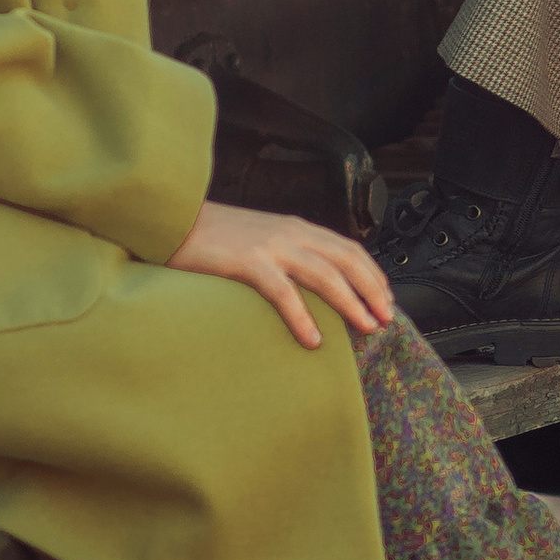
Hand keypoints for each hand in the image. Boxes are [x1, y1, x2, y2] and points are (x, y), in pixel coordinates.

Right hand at [166, 199, 392, 349]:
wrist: (172, 220)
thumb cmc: (214, 237)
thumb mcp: (262, 239)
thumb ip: (288, 254)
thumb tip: (314, 283)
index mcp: (297, 228)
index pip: (349, 249)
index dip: (373, 275)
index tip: (387, 300)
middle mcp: (291, 233)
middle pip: (347, 260)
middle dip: (372, 289)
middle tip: (386, 318)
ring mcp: (270, 246)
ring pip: (325, 275)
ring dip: (350, 302)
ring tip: (366, 327)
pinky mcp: (247, 262)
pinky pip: (283, 292)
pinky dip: (302, 316)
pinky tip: (313, 339)